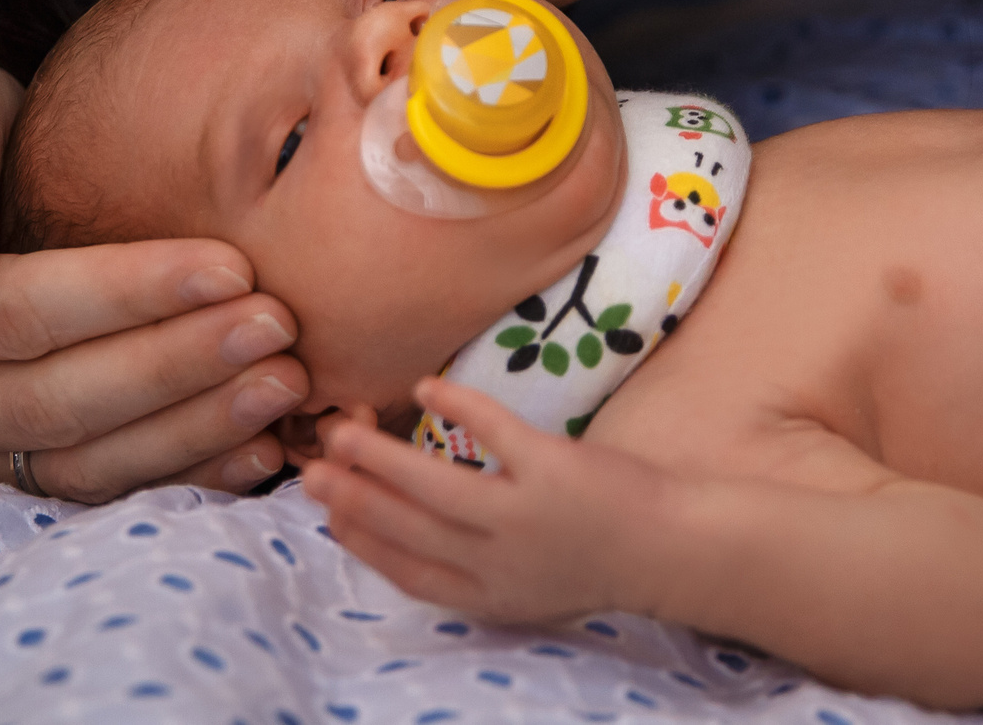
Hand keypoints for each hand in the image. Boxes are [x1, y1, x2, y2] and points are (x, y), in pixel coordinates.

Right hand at [0, 54, 309, 499]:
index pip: (8, 314)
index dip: (121, 295)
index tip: (231, 264)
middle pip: (50, 399)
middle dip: (175, 364)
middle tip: (279, 325)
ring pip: (78, 458)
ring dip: (192, 426)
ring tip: (287, 383)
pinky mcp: (2, 474)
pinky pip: (95, 489)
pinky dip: (182, 472)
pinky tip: (260, 448)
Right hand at [300, 378, 659, 621]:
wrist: (672, 548)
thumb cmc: (595, 557)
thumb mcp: (526, 582)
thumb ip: (474, 562)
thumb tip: (413, 523)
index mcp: (488, 594)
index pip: (407, 571)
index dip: (360, 541)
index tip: (327, 514)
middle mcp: (498, 562)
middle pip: (408, 528)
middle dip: (352, 499)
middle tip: (310, 470)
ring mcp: (524, 517)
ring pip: (434, 487)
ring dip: (381, 458)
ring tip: (344, 430)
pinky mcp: (553, 472)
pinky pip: (493, 432)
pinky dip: (457, 408)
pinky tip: (425, 388)